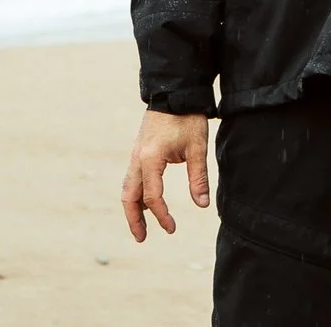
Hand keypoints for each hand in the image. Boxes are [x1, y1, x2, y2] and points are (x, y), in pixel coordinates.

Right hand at [120, 108, 209, 240]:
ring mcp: (135, 154)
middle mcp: (137, 158)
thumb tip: (202, 205)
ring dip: (132, 208)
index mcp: (150, 158)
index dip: (161, 215)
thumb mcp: (197, 148)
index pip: (152, 196)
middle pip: (129, 196)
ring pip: (127, 187)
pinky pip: (132, 178)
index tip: (172, 228)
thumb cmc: (187, 118)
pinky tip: (146, 203)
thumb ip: (198, 178)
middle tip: (142, 238)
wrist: (175, 92)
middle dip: (133, 220)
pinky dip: (135, 194)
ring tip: (141, 227)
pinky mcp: (139, 151)